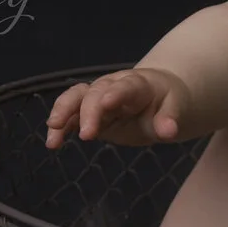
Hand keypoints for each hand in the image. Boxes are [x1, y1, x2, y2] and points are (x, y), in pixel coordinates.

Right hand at [44, 68, 190, 147]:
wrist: (156, 96)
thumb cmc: (166, 101)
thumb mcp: (175, 108)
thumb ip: (169, 119)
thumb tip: (168, 131)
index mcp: (137, 84)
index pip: (125, 86)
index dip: (116, 93)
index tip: (106, 103)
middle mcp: (112, 87)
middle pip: (95, 93)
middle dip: (89, 112)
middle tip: (87, 135)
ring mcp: (97, 97)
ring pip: (75, 97)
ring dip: (63, 112)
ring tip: (54, 129)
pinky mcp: (88, 112)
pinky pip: (70, 115)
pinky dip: (60, 127)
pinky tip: (52, 143)